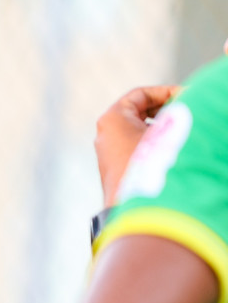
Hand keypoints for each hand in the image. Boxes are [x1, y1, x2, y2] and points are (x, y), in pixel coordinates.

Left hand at [95, 85, 180, 205]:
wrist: (138, 210)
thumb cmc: (156, 165)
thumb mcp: (172, 130)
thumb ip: (182, 112)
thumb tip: (196, 99)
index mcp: (112, 119)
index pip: (141, 94)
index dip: (167, 92)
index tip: (189, 98)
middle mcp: (105, 135)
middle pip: (139, 111)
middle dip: (166, 109)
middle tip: (189, 113)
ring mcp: (109, 153)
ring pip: (139, 130)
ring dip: (163, 127)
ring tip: (184, 131)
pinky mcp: (116, 170)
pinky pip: (138, 148)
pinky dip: (156, 143)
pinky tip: (174, 149)